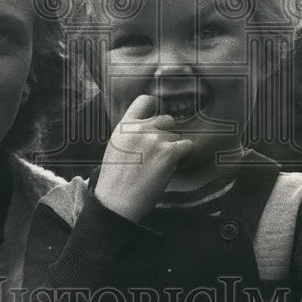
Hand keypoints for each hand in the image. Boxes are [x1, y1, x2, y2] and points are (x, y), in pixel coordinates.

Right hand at [93, 94, 193, 222]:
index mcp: (124, 125)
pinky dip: (185, 155)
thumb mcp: (115, 147)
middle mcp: (141, 128)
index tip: (158, 118)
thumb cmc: (114, 179)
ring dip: (173, 149)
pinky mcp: (168, 153)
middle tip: (159, 152)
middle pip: (166, 119)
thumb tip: (146, 128)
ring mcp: (155, 139)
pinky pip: (187, 146)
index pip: (144, 101)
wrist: (117, 200)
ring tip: (161, 165)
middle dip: (166, 133)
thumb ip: (130, 133)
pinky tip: (175, 165)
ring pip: (176, 136)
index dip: (154, 107)